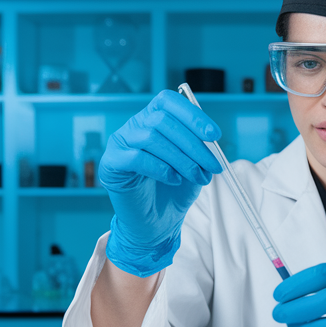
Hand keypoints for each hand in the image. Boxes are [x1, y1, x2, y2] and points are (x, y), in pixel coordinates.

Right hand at [98, 90, 221, 276]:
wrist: (155, 224)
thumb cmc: (173, 191)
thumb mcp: (193, 165)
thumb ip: (199, 147)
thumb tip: (211, 140)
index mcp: (153, 118)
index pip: (169, 102)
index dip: (193, 115)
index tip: (214, 136)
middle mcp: (134, 126)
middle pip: (162, 121)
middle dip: (193, 144)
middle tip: (212, 165)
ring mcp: (120, 143)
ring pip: (151, 138)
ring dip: (181, 158)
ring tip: (198, 176)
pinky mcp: (111, 164)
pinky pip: (136, 158)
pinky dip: (160, 168)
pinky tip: (174, 180)